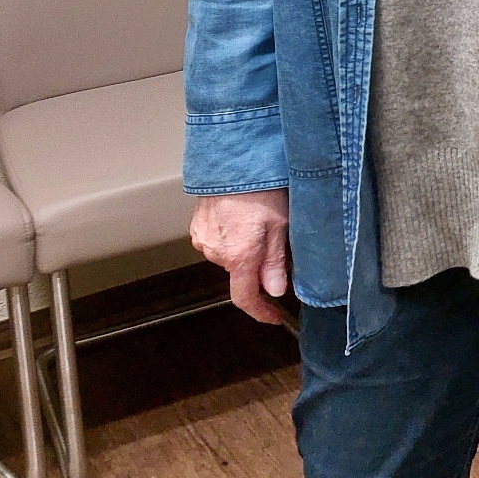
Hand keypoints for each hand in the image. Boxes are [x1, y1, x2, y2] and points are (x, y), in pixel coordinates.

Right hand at [190, 190, 292, 325]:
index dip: (261, 311)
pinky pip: (217, 242)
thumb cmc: (261, 187)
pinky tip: (242, 217)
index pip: (245, 297)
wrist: (234, 161)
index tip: (274, 316)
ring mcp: (203, 239)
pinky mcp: (197, 227)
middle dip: (259, 265)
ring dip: (245, 248)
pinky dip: (231, 236)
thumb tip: (276, 290)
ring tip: (260, 221)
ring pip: (230, 257)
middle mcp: (216, 252)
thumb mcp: (281, 225)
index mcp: (239, 255)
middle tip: (278, 240)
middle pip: (241, 274)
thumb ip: (276, 261)